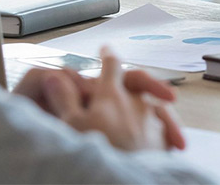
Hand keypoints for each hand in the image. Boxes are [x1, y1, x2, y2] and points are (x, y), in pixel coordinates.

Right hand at [34, 48, 185, 151]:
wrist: (125, 178)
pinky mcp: (164, 140)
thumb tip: (55, 76)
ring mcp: (153, 120)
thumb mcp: (70, 124)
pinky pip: (162, 126)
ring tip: (137, 110)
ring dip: (144, 103)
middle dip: (129, 79)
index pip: (110, 66)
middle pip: (135, 83)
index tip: (106, 48)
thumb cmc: (96, 150)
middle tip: (126, 78)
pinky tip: (153, 132)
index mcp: (111, 94)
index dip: (107, 55)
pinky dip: (157, 124)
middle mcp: (137, 102)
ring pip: (150, 104)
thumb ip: (65, 98)